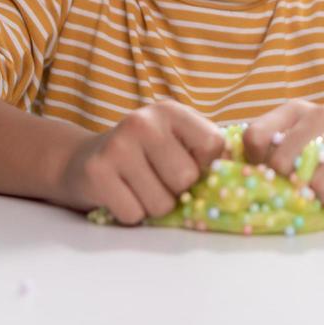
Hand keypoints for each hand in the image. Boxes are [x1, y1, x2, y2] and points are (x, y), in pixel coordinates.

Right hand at [56, 101, 225, 225]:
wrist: (80, 161)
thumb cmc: (141, 156)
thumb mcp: (172, 140)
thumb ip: (204, 151)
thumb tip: (243, 178)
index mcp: (170, 111)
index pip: (213, 145)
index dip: (204, 165)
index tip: (186, 163)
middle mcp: (144, 121)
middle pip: (186, 179)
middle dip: (175, 191)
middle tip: (156, 179)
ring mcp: (118, 145)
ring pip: (161, 203)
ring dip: (152, 206)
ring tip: (137, 187)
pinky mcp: (97, 172)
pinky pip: (133, 214)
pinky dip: (130, 214)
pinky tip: (120, 194)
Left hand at [241, 99, 323, 211]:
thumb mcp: (294, 149)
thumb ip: (265, 156)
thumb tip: (232, 176)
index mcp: (296, 110)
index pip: (254, 136)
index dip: (254, 164)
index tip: (268, 174)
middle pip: (281, 163)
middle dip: (289, 185)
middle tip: (303, 188)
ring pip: (315, 185)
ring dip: (319, 199)